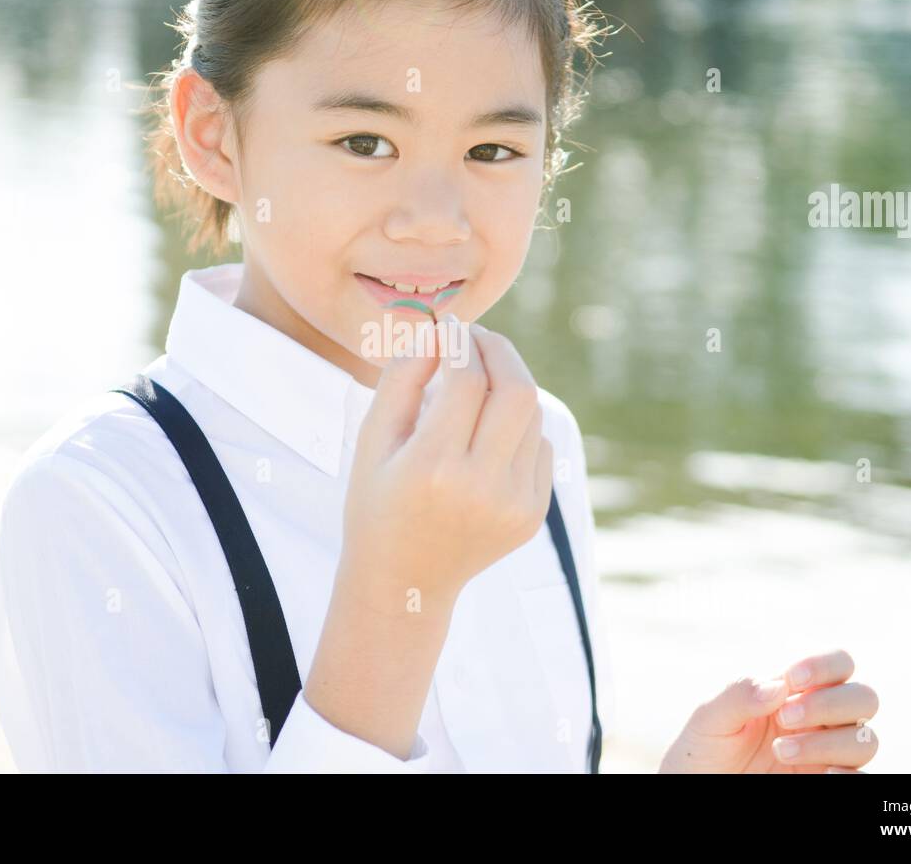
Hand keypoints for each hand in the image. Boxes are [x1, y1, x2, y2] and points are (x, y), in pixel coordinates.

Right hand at [340, 315, 552, 608]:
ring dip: (507, 385)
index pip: (466, 379)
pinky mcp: (533, 514)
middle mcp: (481, 487)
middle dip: (499, 350)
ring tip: (476, 383)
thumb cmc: (377, 503)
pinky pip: (539, 446)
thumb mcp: (372, 440)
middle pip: (516, 390)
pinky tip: (485, 434)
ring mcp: (514, 504)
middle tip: (477, 338)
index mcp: (432, 467)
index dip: (460, 342)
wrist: (403, 582)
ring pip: (532, 415)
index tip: (449, 328)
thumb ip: (401, 377)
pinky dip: (517, 426)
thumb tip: (440, 332)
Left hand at [658, 649, 879, 773]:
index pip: (838, 664)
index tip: (791, 679)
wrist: (697, 787)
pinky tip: (821, 774)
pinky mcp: (826, 781)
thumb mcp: (709, 718)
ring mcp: (827, 753)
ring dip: (827, 742)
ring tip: (780, 751)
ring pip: (865, 739)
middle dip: (829, 703)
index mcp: (795, 691)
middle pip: (864, 697)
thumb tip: (778, 687)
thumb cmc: (704, 749)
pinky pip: (863, 777)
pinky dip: (849, 774)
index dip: (825, 665)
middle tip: (785, 718)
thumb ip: (739, 694)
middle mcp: (820, 719)